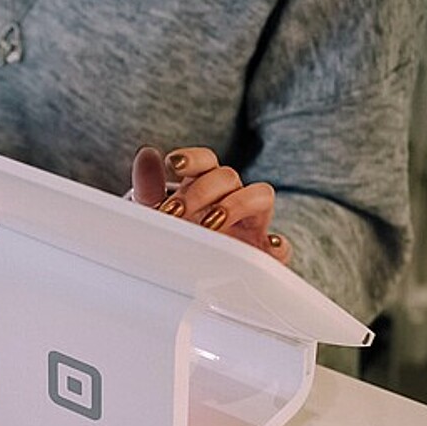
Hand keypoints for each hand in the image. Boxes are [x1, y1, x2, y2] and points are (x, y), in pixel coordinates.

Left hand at [130, 146, 291, 264]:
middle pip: (227, 177)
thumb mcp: (156, 213)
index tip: (173, 164)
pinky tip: (268, 245)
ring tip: (211, 223)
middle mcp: (231, 197)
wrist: (188, 271)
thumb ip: (149, 187)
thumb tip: (146, 154)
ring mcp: (250, 223)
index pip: (206, 161)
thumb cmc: (176, 234)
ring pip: (260, 196)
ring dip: (237, 204)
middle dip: (200, 191)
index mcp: (204, 184)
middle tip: (175, 211)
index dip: (192, 158)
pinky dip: (278, 244)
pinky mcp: (262, 252)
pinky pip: (280, 246)